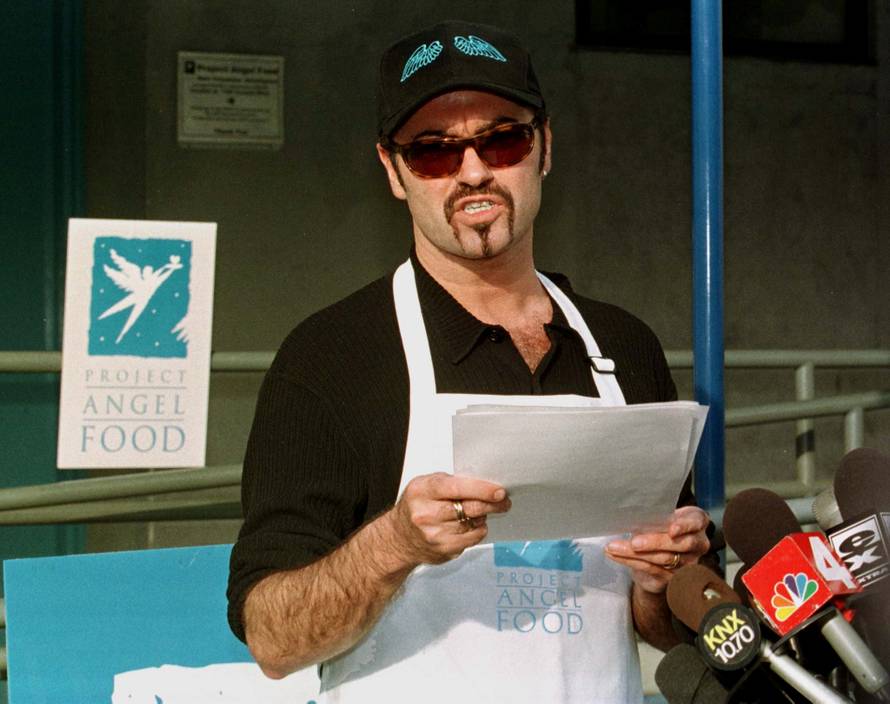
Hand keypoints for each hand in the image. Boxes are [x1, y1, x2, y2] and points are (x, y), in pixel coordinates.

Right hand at [388, 472, 510, 564]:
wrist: (398, 538)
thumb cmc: (415, 507)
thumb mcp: (426, 485)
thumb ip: (451, 483)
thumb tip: (484, 483)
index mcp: (422, 491)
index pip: (457, 488)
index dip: (482, 489)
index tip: (499, 491)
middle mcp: (426, 513)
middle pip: (469, 508)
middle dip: (492, 504)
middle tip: (503, 501)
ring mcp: (434, 534)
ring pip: (473, 523)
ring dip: (482, 517)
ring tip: (479, 512)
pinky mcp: (443, 550)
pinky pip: (471, 539)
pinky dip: (477, 531)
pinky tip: (471, 525)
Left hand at [605, 506, 709, 593]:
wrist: (657, 554)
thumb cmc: (659, 527)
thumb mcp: (660, 518)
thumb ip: (654, 517)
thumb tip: (631, 514)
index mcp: (696, 522)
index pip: (696, 522)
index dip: (685, 526)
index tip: (672, 528)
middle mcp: (698, 544)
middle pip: (680, 544)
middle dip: (656, 543)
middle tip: (635, 542)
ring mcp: (688, 563)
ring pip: (663, 559)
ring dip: (635, 553)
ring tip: (614, 547)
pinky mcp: (673, 577)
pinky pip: (651, 569)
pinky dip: (630, 561)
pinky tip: (614, 554)